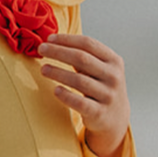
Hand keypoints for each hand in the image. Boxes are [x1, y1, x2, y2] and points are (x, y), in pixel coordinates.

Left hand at [39, 33, 129, 156]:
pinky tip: (55, 90)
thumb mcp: (100, 68)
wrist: (116, 118)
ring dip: (58, 72)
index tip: (49, 38)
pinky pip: (80, 102)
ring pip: (79, 80)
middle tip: (41, 49)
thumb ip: (84, 56)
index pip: (88, 44)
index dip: (67, 39)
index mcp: (114, 61)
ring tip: (43, 69)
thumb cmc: (101, 86)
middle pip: (82, 58)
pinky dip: (66, 95)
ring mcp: (108, 95)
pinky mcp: (100, 113)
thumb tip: (53, 42)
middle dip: (58, 52)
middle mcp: (113, 77)